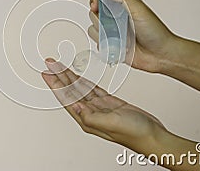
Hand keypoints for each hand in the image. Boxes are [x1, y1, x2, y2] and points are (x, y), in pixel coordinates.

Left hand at [41, 58, 167, 153]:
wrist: (153, 135)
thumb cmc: (135, 134)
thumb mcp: (111, 124)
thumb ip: (92, 116)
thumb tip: (75, 107)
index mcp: (87, 119)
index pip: (66, 99)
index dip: (55, 85)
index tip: (46, 73)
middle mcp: (90, 113)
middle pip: (70, 91)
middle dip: (59, 77)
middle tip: (50, 63)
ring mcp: (99, 107)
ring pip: (81, 88)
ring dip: (70, 77)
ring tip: (60, 66)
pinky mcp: (109, 103)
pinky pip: (93, 89)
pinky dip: (85, 81)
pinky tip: (79, 76)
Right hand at [89, 0, 177, 72]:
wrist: (161, 55)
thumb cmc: (156, 32)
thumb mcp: (140, 10)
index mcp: (122, 6)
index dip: (95, 1)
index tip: (95, 6)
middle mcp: (115, 19)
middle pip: (94, 15)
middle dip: (101, 20)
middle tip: (115, 25)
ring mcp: (112, 33)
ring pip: (94, 31)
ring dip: (104, 35)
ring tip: (120, 37)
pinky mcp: (111, 46)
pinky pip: (99, 45)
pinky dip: (106, 46)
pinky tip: (119, 46)